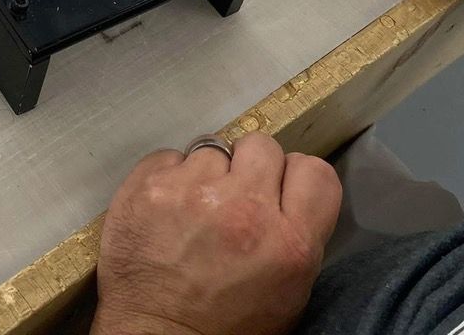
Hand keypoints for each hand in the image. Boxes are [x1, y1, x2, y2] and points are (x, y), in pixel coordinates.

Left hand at [92, 133, 339, 334]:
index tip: (279, 189)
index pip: (315, 171)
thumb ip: (295, 232)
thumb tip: (287, 188)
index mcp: (290, 242)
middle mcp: (245, 208)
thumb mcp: (287, 288)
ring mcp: (192, 192)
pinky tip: (165, 208)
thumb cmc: (224, 324)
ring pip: (212, 148)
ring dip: (206, 173)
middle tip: (233, 197)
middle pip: (262, 146)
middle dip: (249, 168)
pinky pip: (168, 156)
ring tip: (193, 209)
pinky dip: (168, 176)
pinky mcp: (148, 185)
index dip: (294, 177)